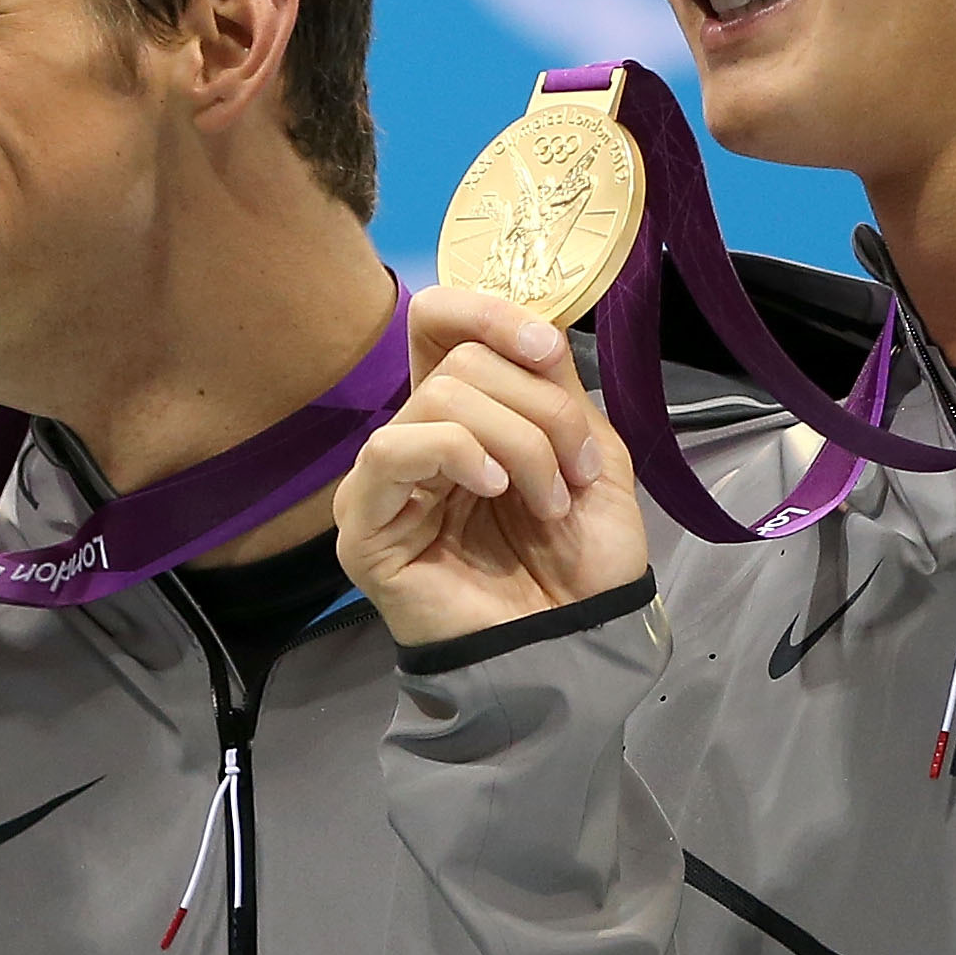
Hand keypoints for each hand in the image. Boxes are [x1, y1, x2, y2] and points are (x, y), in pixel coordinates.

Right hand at [337, 286, 648, 644]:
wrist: (576, 642)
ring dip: (517, 441)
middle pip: (459, 362)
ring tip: (550, 501)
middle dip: (538, 408)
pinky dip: (456, 453)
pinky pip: (393, 450)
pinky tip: (492, 489)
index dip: (488, 312)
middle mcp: (419, 438)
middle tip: (575, 471)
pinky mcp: (363, 525)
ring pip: (438, 400)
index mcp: (466, 414)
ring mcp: (387, 482)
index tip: (548, 351)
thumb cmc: (583, 561)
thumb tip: (536, 328)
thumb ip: (555, 388)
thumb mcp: (591, 453)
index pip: (438, 322)